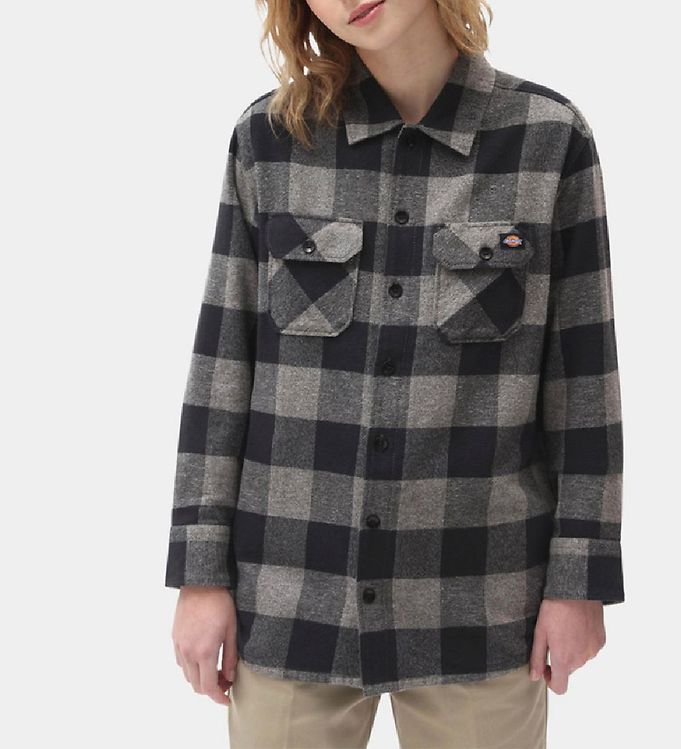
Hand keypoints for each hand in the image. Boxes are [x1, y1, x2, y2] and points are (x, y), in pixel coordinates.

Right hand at [171, 585, 237, 705]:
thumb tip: (230, 677)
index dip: (218, 698)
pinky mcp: (175, 638)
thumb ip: (230, 656)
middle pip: (196, 685)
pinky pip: (181, 662)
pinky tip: (203, 658)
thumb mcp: (231, 630)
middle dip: (211, 689)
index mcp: (204, 651)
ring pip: (187, 675)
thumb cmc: (220, 603)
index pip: (208, 687)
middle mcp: (188, 652)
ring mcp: (179, 646)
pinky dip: (191, 667)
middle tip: (225, 681)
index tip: (227, 698)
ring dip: (200, 679)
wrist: (200, 583)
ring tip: (216, 669)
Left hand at [529, 598, 605, 694]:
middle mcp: (581, 659)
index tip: (546, 666)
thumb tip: (535, 678)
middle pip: (568, 670)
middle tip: (553, 637)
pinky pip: (590, 648)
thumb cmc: (554, 610)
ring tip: (565, 628)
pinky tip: (577, 626)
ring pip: (580, 658)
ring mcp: (593, 650)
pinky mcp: (601, 641)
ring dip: (572, 650)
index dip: (551, 681)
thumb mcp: (540, 632)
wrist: (577, 591)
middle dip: (560, 659)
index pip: (560, 688)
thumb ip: (537, 658)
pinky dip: (583, 643)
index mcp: (564, 659)